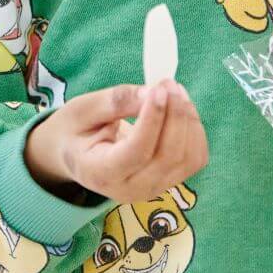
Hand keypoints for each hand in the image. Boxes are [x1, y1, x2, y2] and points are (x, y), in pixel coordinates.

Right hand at [25, 79, 207, 204]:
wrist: (77, 155)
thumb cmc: (77, 130)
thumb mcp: (82, 110)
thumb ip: (115, 102)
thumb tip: (151, 93)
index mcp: (100, 173)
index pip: (136, 152)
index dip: (152, 120)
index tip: (158, 89)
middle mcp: (129, 189)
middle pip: (168, 156)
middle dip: (175, 114)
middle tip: (168, 83)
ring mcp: (152, 188)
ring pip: (187, 157)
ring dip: (188, 119)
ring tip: (174, 91)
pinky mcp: (169, 181)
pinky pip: (196, 158)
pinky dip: (195, 131)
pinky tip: (180, 110)